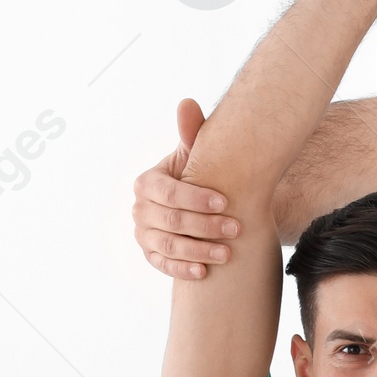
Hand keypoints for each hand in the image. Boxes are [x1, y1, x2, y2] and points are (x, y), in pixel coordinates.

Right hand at [132, 98, 242, 280]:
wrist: (196, 205)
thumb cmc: (197, 175)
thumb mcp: (194, 155)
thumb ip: (191, 133)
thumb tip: (187, 103)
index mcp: (147, 182)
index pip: (169, 193)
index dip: (196, 198)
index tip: (225, 201)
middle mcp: (140, 209)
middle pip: (171, 221)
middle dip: (204, 226)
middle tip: (235, 229)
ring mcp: (143, 234)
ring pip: (168, 245)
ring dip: (198, 251)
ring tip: (227, 254)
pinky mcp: (151, 255)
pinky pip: (164, 265)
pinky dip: (182, 269)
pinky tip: (204, 273)